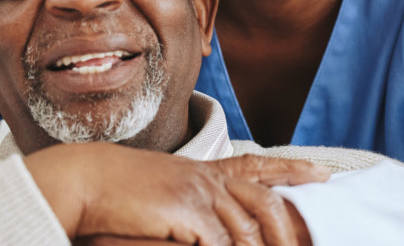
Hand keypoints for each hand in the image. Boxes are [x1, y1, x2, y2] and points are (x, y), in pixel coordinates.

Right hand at [24, 143, 326, 245]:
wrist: (81, 180)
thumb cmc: (111, 193)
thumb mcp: (159, 195)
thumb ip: (188, 212)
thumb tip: (208, 232)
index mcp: (200, 171)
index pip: (255, 166)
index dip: (291, 171)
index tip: (322, 173)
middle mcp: (206, 178)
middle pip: (266, 202)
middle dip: (290, 230)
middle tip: (307, 245)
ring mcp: (198, 193)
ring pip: (249, 230)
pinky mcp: (188, 211)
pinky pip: (223, 242)